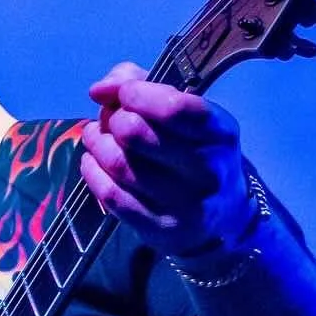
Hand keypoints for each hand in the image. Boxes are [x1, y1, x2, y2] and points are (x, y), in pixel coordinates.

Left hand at [80, 64, 258, 257]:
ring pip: (119, 164)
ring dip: (97, 144)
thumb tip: (101, 88)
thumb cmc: (198, 152)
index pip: (172, 107)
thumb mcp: (190, 114)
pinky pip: (112, 196)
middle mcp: (207, 169)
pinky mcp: (160, 229)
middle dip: (112, 119)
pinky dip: (92, 173)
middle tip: (109, 120)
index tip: (122, 94)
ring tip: (96, 137)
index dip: (135, 93)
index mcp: (220, 132)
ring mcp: (185, 204)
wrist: (223, 218)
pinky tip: (92, 162)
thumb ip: (146, 86)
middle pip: (135, 133)